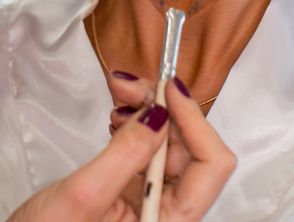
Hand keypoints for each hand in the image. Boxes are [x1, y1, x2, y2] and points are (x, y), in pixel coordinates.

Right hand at [7, 81, 234, 221]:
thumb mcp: (83, 196)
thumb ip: (125, 155)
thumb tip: (159, 116)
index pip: (210, 167)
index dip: (195, 121)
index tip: (168, 89)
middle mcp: (164, 215)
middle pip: (191, 149)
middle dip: (164, 109)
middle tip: (130, 85)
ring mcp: (149, 203)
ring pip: (169, 145)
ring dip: (148, 112)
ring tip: (121, 95)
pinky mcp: (131, 192)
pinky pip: (147, 151)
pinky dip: (136, 125)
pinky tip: (118, 118)